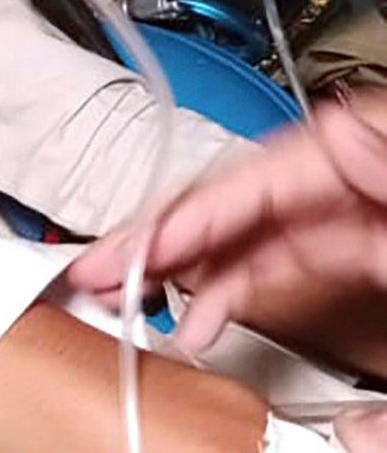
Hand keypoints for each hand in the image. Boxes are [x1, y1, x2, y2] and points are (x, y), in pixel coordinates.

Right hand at [67, 92, 386, 354]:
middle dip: (158, 238)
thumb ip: (384, 168)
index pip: (255, 178)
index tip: (130, 251)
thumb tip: (334, 128)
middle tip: (94, 272)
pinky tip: (194, 324)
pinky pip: (275, 267)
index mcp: (361, 152)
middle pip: (230, 202)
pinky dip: (227, 294)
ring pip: (240, 239)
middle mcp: (341, 180)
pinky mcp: (350, 253)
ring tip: (125, 302)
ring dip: (179, 274)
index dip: (186, 214)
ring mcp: (343, 219)